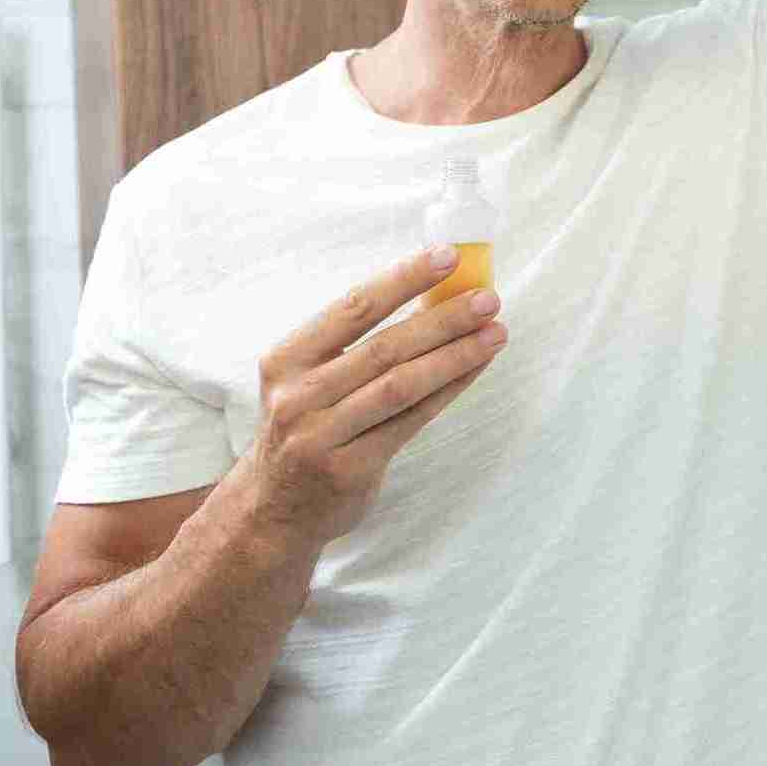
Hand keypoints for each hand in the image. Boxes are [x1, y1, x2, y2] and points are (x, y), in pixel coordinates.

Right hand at [241, 247, 507, 546]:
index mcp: (286, 360)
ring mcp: (320, 436)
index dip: (403, 279)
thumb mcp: (308, 379)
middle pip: (384, 347)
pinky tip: (477, 368)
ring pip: (401, 385)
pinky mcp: (349, 469)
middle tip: (488, 298)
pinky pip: (411, 421)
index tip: (448, 256)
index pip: (353, 308)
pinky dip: (449, 390)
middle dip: (443, 318)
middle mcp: (297, 396)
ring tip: (495, 332)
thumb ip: (357, 343)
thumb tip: (434, 295)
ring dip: (455, 355)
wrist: (271, 510)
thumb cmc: (306, 426)